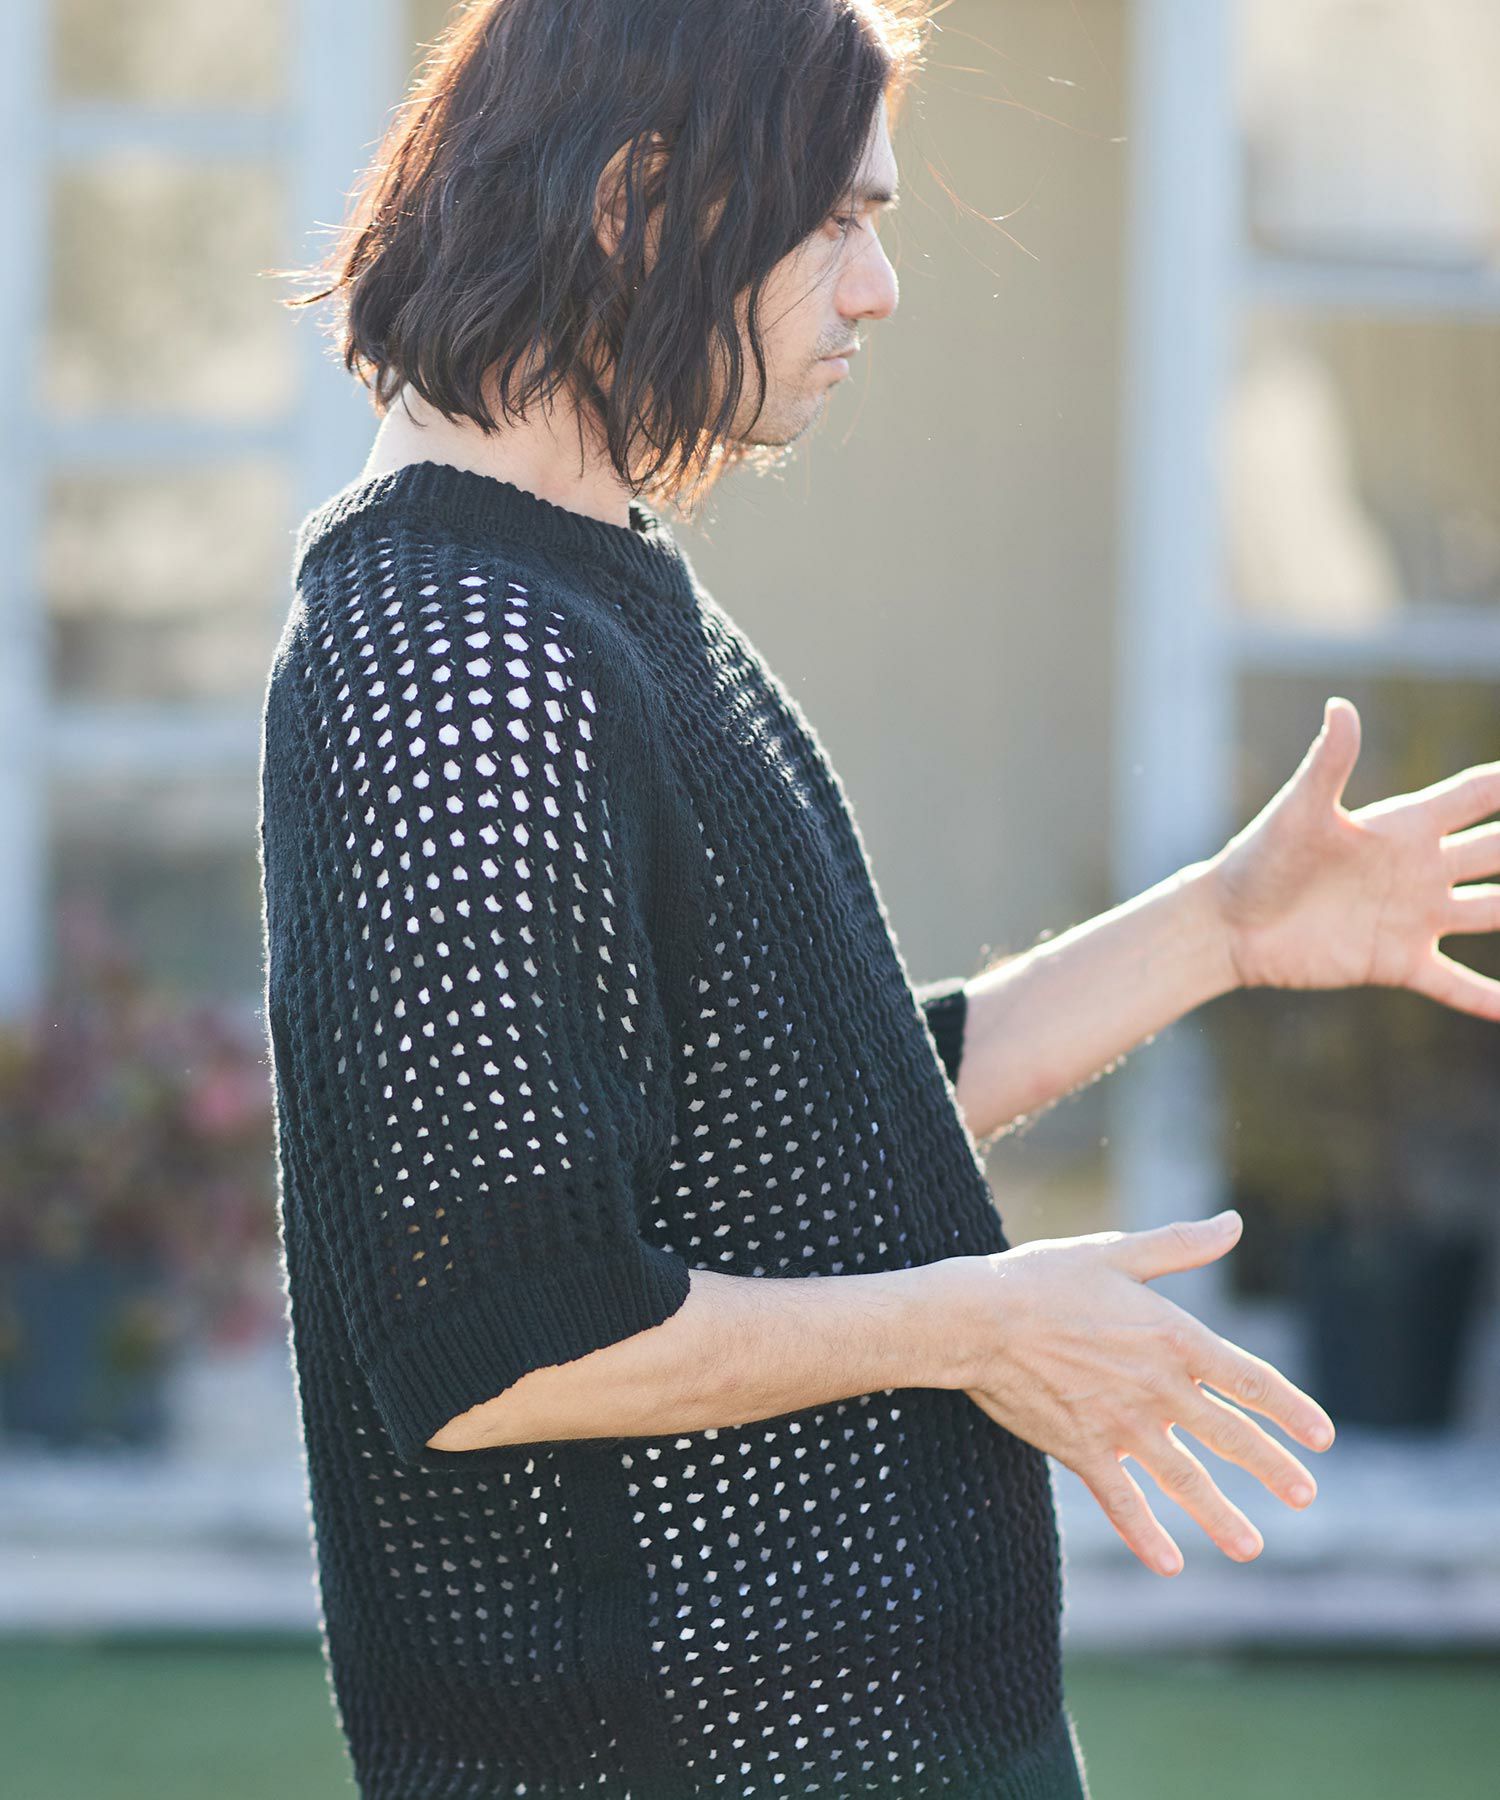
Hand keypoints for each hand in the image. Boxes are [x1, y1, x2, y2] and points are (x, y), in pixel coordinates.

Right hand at [945, 1211, 1335, 1575]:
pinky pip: (1122, 1502)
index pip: (1248, 1380)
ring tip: (1252, 1548)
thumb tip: (1234, 1222)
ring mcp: (1122, 1425)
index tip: (1321, 1438)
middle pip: (1228, 1435)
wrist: (977, 1319)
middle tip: (1304, 1495)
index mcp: (1172, 1336)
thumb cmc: (1043, 1277)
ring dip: (1220, 1515)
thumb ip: (1179, 1245)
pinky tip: (1170, 1564)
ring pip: (1184, 1479)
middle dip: (1270, 1467)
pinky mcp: (1084, 1450)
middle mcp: (1158, 1387)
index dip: (1289, 1409)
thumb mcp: (1116, 1253)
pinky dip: (1146, 1535)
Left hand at [1206, 695, 1499, 1018]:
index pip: (1474, 796)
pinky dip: (1489, 1000)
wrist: (1230, 924)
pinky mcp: (1397, 962)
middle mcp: (1420, 869)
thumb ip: (1329, 764)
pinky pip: (1456, 983)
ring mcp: (1414, 917)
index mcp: (1403, 827)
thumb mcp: (1298, 811)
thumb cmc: (1259, 859)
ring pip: (1494, 912)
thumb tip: (1341, 706)